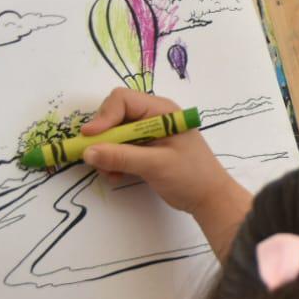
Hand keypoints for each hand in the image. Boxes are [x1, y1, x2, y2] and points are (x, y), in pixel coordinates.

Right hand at [80, 89, 245, 224]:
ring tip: (111, 173)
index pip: (122, 100)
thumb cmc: (191, 176)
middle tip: (98, 159)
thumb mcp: (156, 165)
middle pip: (114, 116)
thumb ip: (122, 157)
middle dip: (103, 138)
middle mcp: (153, 117)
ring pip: (114, 134)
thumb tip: (88, 152)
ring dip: (106, 153)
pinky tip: (117, 176)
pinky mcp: (144, 150)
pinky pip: (119, 148)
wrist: (209, 198)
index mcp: (161, 111)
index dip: (104, 116)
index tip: (90, 137)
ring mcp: (148, 134)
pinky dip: (113, 161)